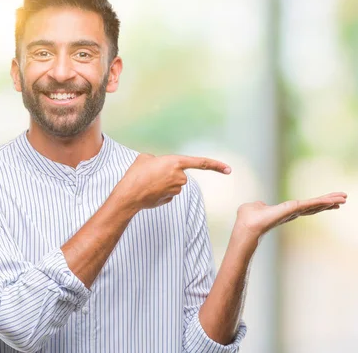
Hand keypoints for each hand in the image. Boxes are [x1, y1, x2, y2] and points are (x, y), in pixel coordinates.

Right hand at [115, 154, 230, 210]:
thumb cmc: (136, 174)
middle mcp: (180, 177)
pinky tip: (149, 191)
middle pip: (179, 174)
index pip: (201, 163)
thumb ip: (158, 160)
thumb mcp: (146, 158)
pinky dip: (159, 191)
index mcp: (176, 162)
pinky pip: (167, 192)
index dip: (216, 165)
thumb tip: (159, 166)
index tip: (229, 169)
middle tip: (151, 174)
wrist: (129, 195)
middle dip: (168, 173)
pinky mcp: (170, 199)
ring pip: (173, 184)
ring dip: (162, 182)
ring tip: (147, 182)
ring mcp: (176, 190)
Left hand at [233, 192, 346, 239]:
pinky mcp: (293, 210)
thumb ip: (259, 205)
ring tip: (344, 198)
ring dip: (330, 201)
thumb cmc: (247, 219)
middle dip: (329, 202)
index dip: (319, 203)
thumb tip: (259, 205)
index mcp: (286, 211)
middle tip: (344, 198)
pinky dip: (322, 202)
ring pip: (316, 205)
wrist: (247, 227)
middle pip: (315, 206)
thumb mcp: (254, 207)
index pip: (306, 206)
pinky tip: (333, 200)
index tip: (331, 200)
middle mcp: (293, 213)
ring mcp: (294, 212)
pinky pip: (310, 204)